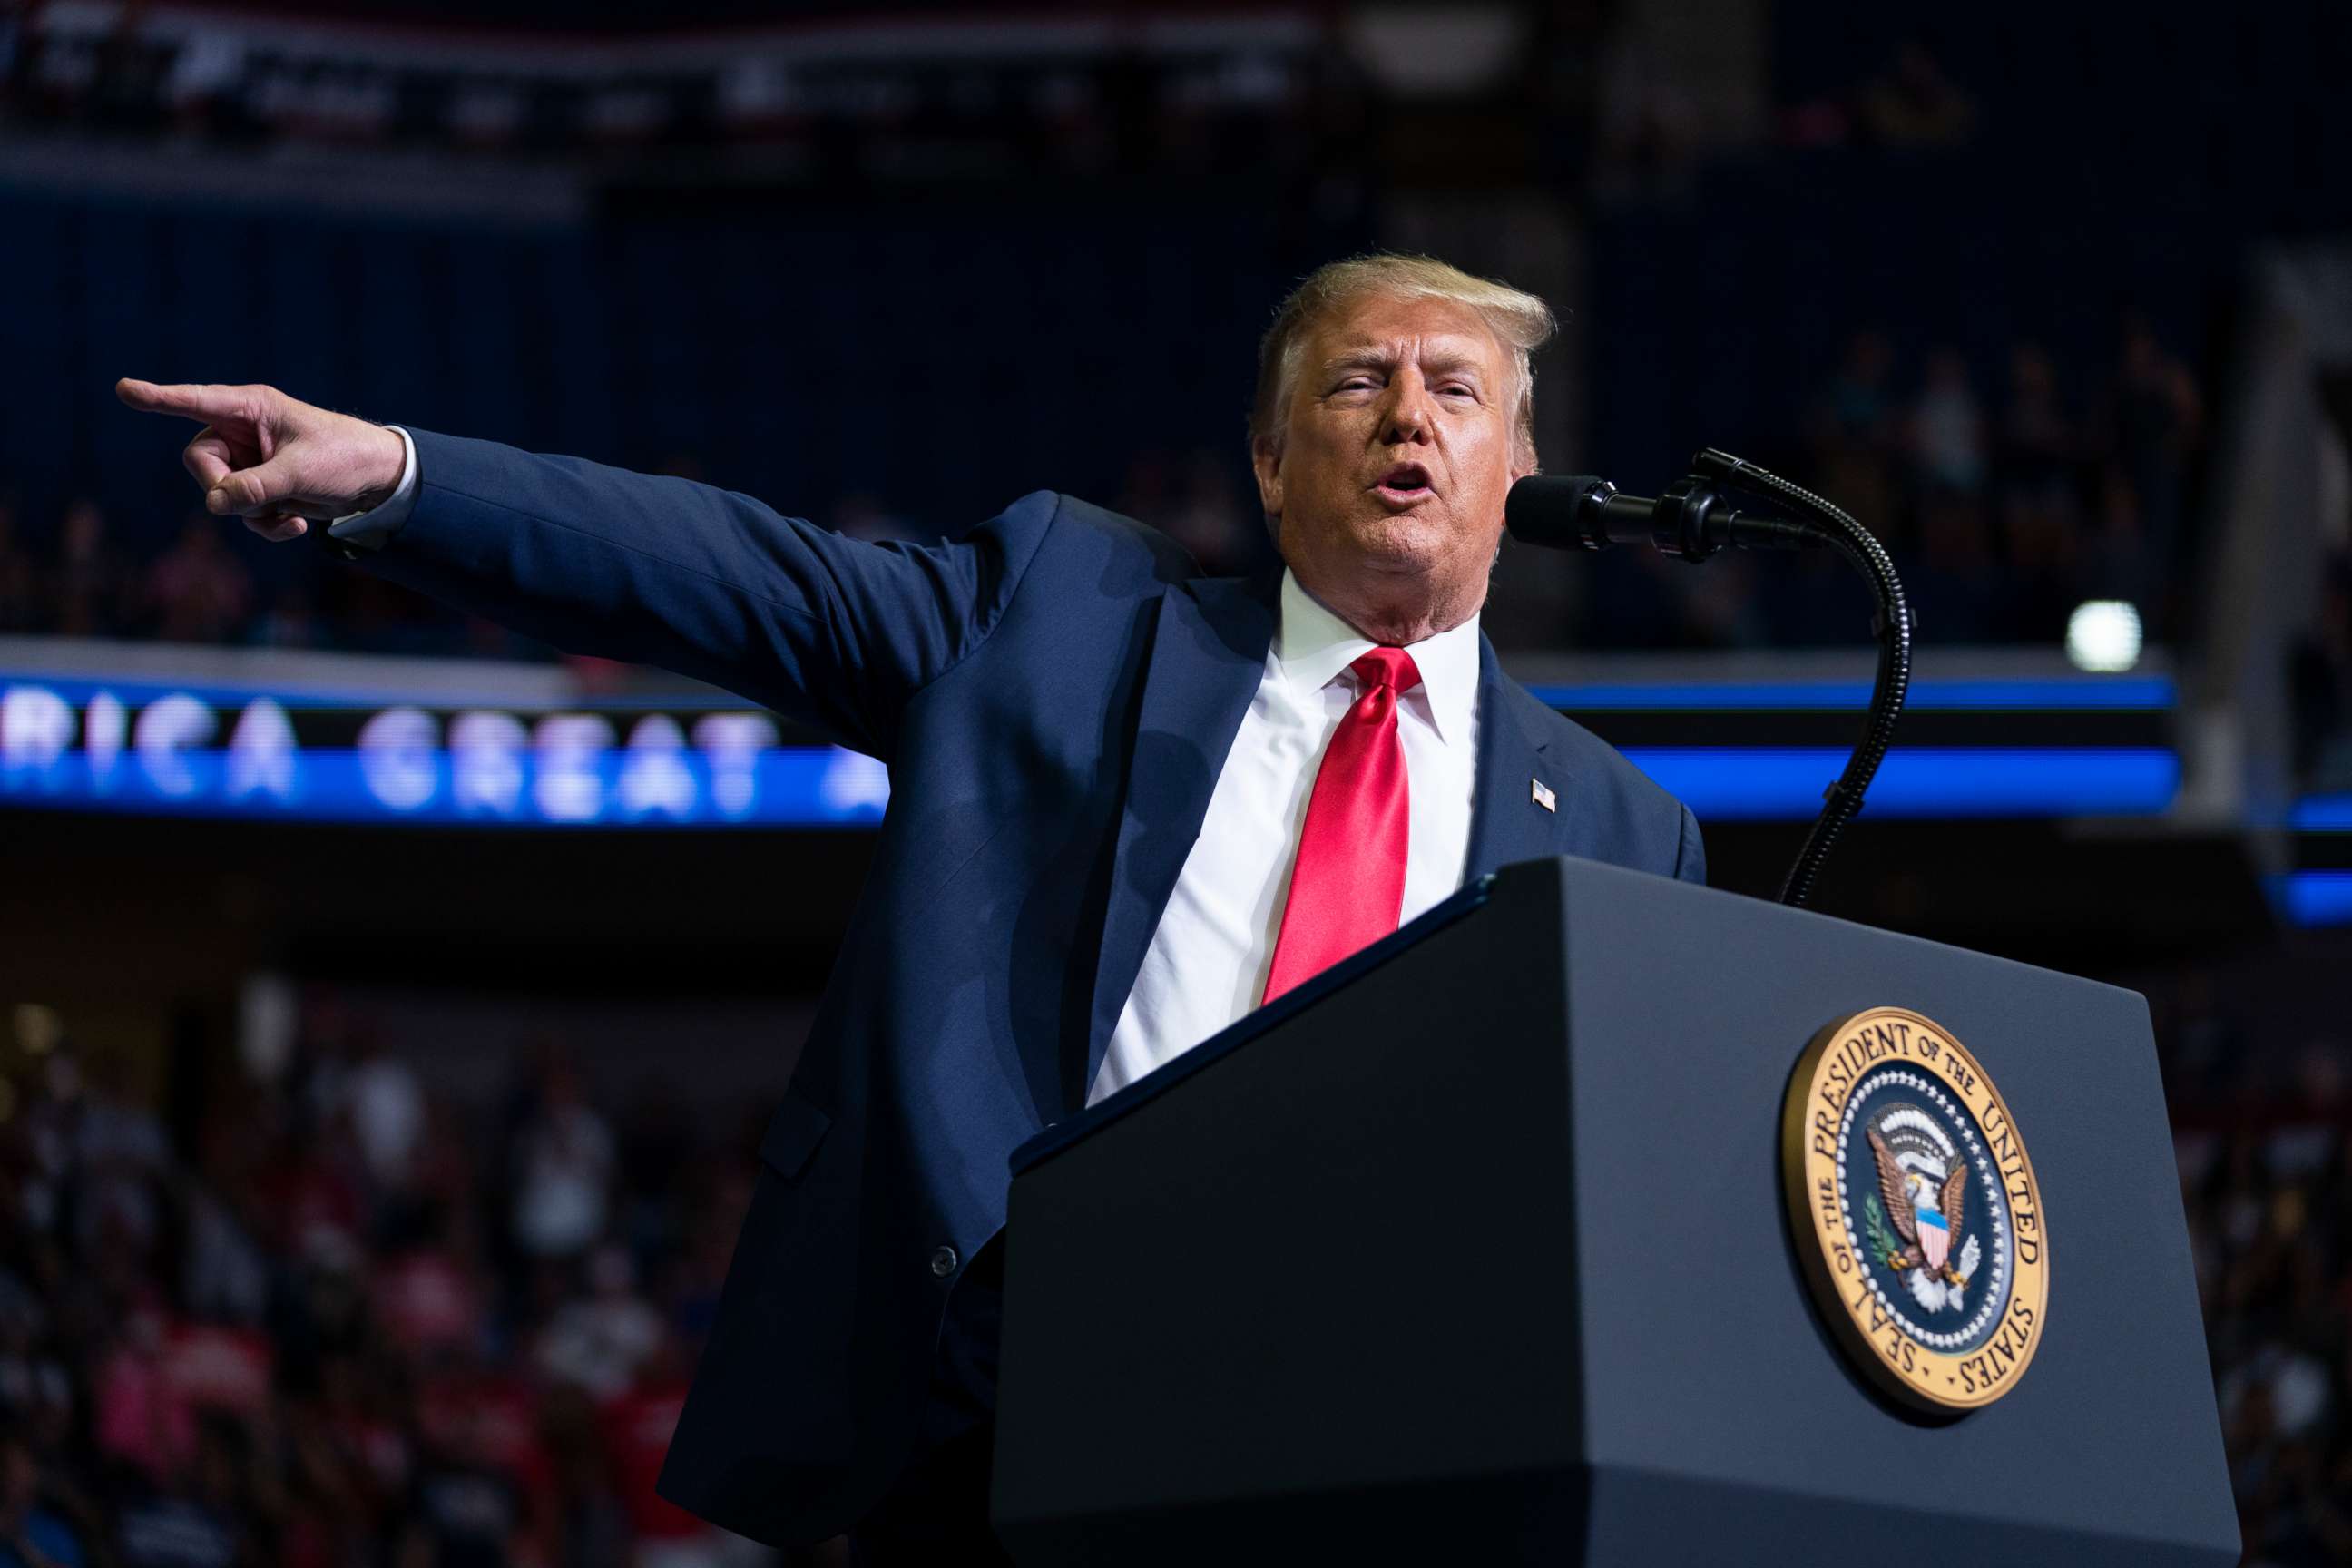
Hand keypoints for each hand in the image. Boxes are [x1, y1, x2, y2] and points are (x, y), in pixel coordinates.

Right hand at [115, 378, 406, 542]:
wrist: (379, 481)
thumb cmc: (345, 458)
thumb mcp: (302, 472)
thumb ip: (257, 487)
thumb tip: (215, 504)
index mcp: (251, 408)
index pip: (196, 401)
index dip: (159, 398)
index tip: (124, 389)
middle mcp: (242, 431)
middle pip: (200, 461)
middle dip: (224, 488)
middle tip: (256, 500)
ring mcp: (248, 460)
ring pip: (219, 493)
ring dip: (250, 512)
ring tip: (289, 514)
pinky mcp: (258, 487)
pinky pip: (240, 511)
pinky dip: (263, 523)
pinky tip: (295, 525)